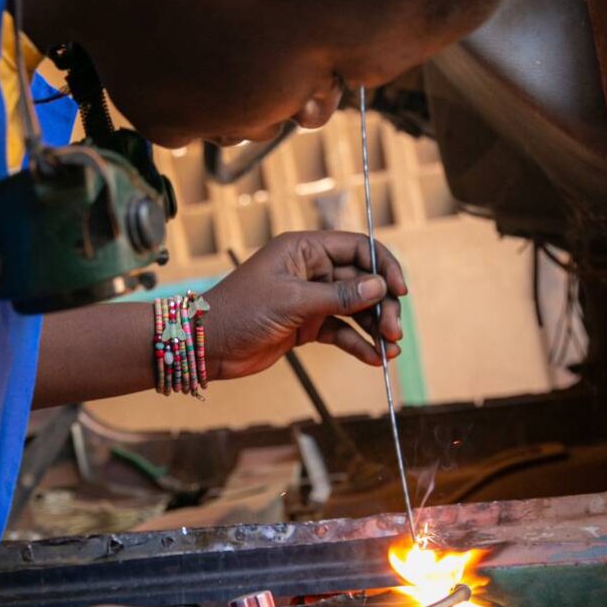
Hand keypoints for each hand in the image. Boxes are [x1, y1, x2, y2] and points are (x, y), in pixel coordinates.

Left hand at [207, 230, 406, 380]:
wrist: (206, 345)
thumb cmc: (240, 311)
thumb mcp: (292, 301)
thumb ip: (338, 295)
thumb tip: (379, 287)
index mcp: (304, 249)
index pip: (358, 248)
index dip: (383, 266)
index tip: (400, 291)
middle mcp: (310, 270)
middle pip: (362, 281)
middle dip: (381, 305)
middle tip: (393, 331)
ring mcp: (310, 298)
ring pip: (355, 308)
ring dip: (375, 327)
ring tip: (390, 349)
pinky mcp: (306, 325)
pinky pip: (341, 331)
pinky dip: (358, 344)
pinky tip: (374, 358)